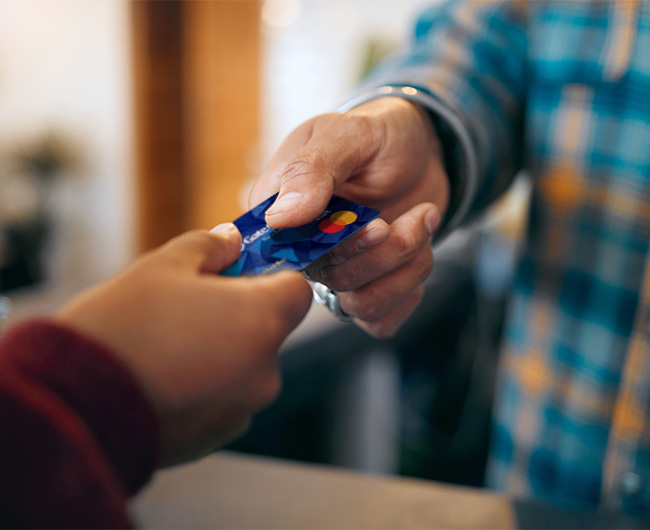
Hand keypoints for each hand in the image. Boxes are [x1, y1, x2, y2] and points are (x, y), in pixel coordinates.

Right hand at [56, 225, 311, 465]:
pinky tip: (162, 379)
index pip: (296, 289)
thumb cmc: (123, 327)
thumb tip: (232, 240)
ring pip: (244, 365)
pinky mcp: (217, 437)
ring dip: (220, 351)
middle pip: (267, 328)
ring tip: (167, 346)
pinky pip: (223, 398)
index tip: (240, 273)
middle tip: (188, 307)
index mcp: (261, 320)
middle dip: (237, 313)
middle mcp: (265, 370)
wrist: (77, 406)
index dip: (271, 276)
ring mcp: (242, 408)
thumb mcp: (163, 266)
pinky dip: (204, 385)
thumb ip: (210, 246)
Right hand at [250, 97, 448, 336]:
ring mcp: (336, 270)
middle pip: (333, 280)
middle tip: (417, 216)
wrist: (422, 149)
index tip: (376, 224)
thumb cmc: (379, 134)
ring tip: (423, 222)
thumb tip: (279, 217)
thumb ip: (312, 169)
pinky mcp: (367, 286)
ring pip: (361, 304)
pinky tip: (419, 254)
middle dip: (386, 252)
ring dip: (406, 268)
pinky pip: (379, 320)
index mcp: (281, 209)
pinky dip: (407, 294)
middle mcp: (304, 248)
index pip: (286, 252)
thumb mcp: (348, 134)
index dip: (334, 248)